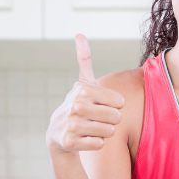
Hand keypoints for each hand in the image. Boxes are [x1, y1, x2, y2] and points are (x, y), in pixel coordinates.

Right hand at [46, 34, 125, 151]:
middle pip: (116, 118)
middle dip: (112, 120)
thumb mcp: (83, 83)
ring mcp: (71, 124)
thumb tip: (79, 34)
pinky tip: (85, 138)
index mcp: (83, 89)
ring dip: (105, 132)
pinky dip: (97, 143)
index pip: (120, 102)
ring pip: (109, 132)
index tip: (102, 104)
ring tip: (92, 128)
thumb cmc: (80, 105)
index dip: (116, 105)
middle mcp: (75, 105)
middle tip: (98, 118)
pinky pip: (99, 144)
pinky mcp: (70, 142)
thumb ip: (84, 59)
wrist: (59, 132)